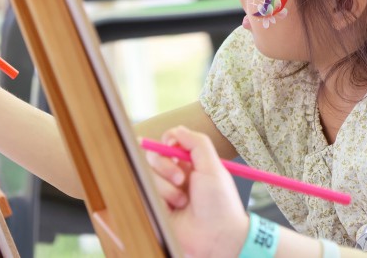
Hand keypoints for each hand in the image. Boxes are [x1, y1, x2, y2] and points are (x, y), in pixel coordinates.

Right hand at [146, 126, 248, 257]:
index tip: (170, 145)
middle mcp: (175, 175)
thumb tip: (177, 130)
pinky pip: (146, 192)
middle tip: (181, 180)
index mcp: (190, 163)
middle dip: (165, 165)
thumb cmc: (220, 204)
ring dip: (166, 187)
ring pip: (149, 174)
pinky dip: (160, 198)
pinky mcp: (156, 206)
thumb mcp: (213, 167)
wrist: (216, 238)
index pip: (169, 142)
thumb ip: (196, 143)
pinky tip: (173, 209)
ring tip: (182, 201)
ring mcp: (165, 191)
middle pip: (153, 155)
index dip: (167, 141)